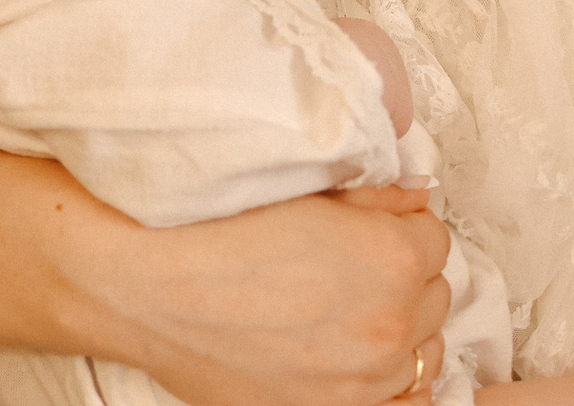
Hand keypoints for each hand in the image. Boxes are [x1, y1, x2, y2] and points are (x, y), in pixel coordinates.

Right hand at [107, 183, 451, 405]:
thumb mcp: (293, 188)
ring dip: (399, 326)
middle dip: (400, 273)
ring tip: (347, 311)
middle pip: (433, 292)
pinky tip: (357, 357)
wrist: (140, 288)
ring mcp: (365, 379)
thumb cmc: (204, 231)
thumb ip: (370, 194)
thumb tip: (414, 195)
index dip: (394, 224)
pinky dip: (389, 379)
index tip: (364, 224)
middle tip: (348, 263)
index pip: (432, 235)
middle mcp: (391, 322)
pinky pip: (403, 400)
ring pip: (423, 349)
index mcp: (389, 256)